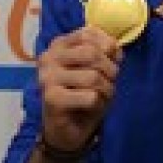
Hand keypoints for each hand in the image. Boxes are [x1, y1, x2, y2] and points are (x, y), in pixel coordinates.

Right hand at [37, 26, 122, 152]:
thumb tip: (114, 48)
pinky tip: (91, 108)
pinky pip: (89, 97)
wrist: (67, 129)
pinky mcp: (51, 99)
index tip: (113, 60)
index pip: (89, 33)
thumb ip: (105, 51)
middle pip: (92, 54)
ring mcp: (47, 78)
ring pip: (93, 77)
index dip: (109, 46)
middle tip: (110, 82)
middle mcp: (49, 57)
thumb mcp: (98, 67)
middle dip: (111, 70)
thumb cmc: (84, 93)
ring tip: (102, 96)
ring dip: (107, 89)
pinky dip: (99, 103)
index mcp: (59, 44)